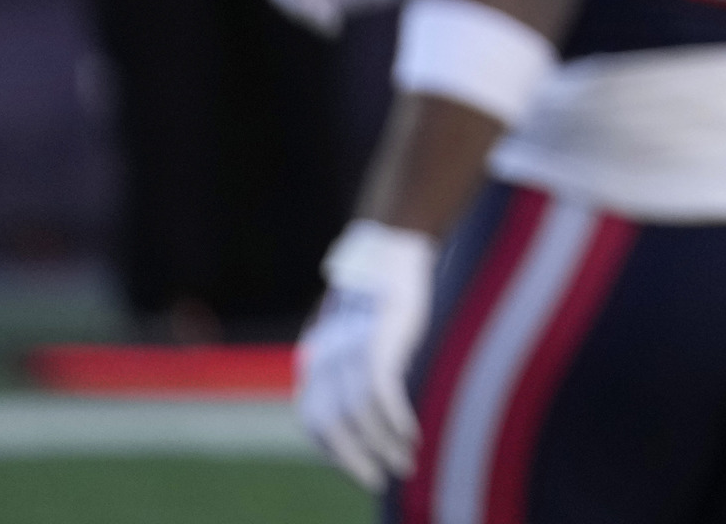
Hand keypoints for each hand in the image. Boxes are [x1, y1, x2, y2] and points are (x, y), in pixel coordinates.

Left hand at [297, 222, 436, 490]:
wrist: (393, 246)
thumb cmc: (380, 287)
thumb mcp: (357, 325)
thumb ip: (352, 355)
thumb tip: (366, 389)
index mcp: (318, 354)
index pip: (314, 415)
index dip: (331, 445)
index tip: (356, 461)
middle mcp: (326, 356)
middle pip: (332, 423)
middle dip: (353, 458)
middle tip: (375, 480)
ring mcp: (350, 350)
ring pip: (360, 416)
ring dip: (383, 446)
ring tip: (405, 464)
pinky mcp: (379, 344)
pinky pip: (382, 395)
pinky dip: (396, 421)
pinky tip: (411, 436)